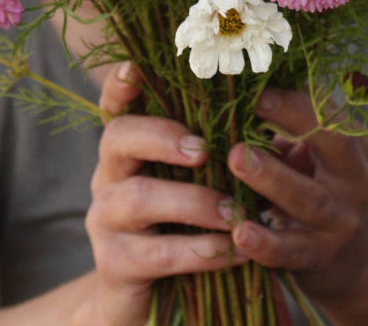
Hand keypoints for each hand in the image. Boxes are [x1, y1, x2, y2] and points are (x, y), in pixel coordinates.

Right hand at [85, 63, 247, 325]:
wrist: (153, 300)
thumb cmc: (183, 222)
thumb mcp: (192, 178)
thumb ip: (211, 142)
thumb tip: (262, 96)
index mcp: (128, 145)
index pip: (116, 104)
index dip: (123, 84)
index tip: (139, 66)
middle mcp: (109, 174)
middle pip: (118, 137)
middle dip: (161, 135)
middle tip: (204, 148)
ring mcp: (105, 219)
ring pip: (138, 197)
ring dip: (192, 201)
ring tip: (235, 211)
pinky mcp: (114, 264)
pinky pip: (154, 253)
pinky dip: (198, 250)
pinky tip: (231, 250)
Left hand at [227, 88, 367, 307]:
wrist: (355, 262)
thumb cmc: (320, 188)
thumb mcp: (316, 156)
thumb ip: (290, 126)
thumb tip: (243, 82)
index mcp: (350, 144)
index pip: (329, 110)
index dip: (293, 97)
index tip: (256, 85)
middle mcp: (353, 179)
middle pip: (333, 143)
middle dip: (293, 120)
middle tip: (251, 106)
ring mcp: (339, 221)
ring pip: (309, 198)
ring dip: (271, 178)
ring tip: (236, 159)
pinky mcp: (320, 258)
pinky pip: (291, 251)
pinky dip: (265, 243)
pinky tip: (240, 232)